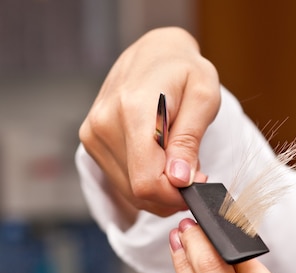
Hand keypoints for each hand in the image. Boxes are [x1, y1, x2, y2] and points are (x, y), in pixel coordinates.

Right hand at [79, 27, 220, 220]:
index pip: (146, 180)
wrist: (154, 53)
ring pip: (130, 191)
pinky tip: (161, 160)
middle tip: (195, 171)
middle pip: (138, 190)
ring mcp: (93, 134)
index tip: (199, 183)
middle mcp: (104, 124)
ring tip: (179, 159)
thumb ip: (189, 139)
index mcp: (133, 110)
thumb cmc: (184, 71)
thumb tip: (179, 178)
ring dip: (160, 188)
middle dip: (172, 192)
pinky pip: (123, 182)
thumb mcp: (204, 97)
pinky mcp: (92, 142)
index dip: (175, 195)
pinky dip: (147, 181)